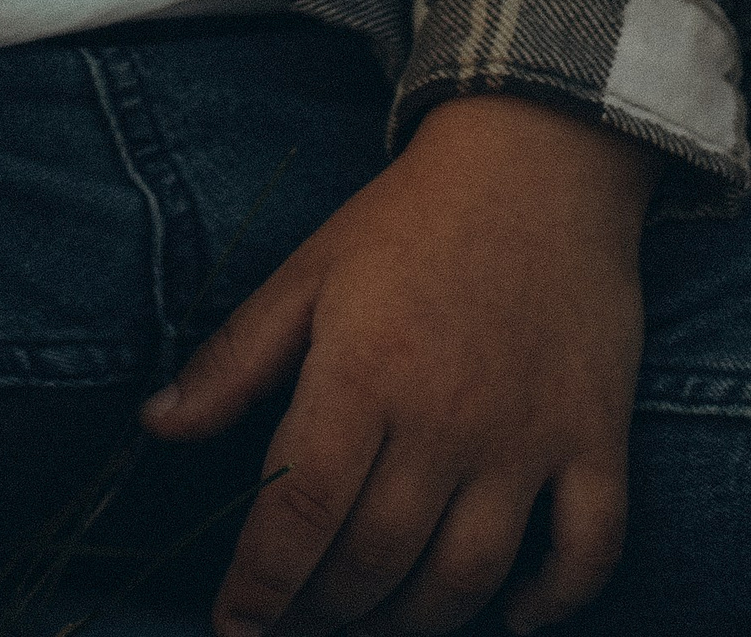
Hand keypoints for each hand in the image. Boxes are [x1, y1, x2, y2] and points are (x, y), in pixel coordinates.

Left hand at [141, 97, 656, 636]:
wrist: (537, 159)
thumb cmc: (409, 219)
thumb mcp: (307, 273)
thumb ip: (234, 360)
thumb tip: (155, 425)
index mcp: (362, 374)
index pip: (299, 513)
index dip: (260, 586)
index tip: (235, 628)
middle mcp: (444, 420)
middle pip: (375, 560)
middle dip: (325, 611)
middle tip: (300, 621)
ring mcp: (527, 437)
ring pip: (467, 577)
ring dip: (415, 622)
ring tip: (375, 622)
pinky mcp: (595, 438)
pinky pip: (586, 551)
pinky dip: (554, 601)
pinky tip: (512, 617)